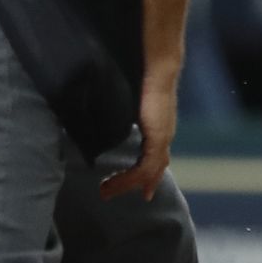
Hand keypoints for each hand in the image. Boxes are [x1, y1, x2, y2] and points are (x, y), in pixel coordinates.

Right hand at [101, 71, 177, 201]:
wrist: (158, 69)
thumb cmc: (142, 78)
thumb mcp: (127, 100)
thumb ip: (119, 109)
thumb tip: (98, 109)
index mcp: (158, 127)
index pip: (153, 156)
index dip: (145, 172)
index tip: (137, 186)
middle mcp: (163, 135)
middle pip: (153, 169)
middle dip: (135, 184)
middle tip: (111, 193)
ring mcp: (162, 139)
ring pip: (147, 172)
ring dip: (125, 184)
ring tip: (104, 191)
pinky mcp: (158, 139)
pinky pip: (145, 167)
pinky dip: (129, 178)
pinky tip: (114, 183)